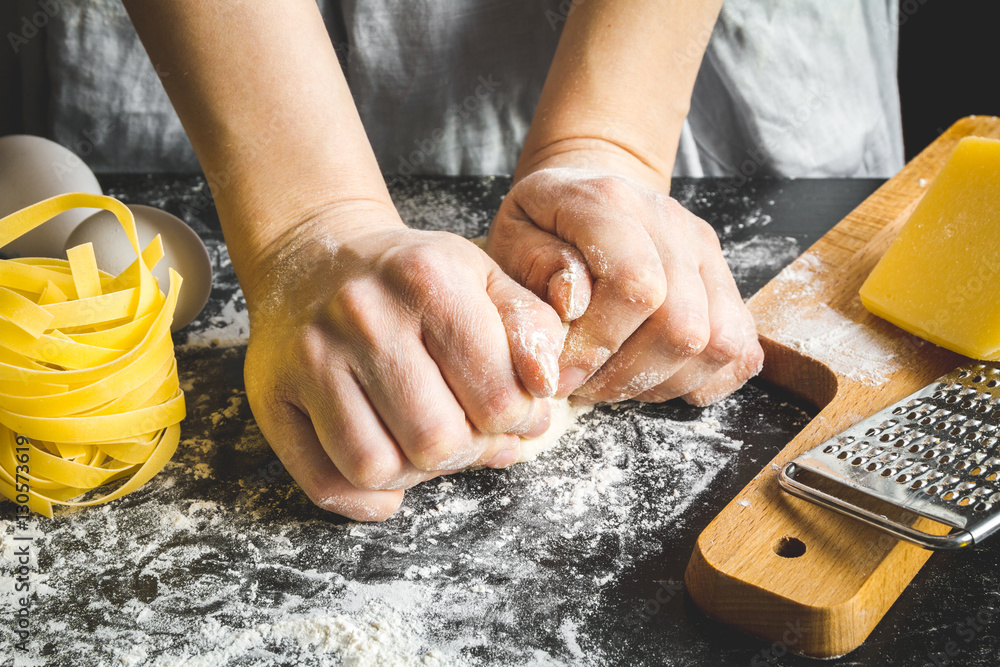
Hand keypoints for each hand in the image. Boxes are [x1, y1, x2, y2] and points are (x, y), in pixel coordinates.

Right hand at [242, 202, 563, 520]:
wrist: (315, 254)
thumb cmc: (411, 277)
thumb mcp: (482, 276)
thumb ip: (531, 327)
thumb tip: (546, 386)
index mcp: (428, 280)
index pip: (498, 397)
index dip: (520, 422)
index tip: (513, 414)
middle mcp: (362, 315)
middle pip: (437, 440)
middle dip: (467, 450)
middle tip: (469, 430)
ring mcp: (311, 358)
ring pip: (378, 468)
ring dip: (415, 474)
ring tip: (424, 442)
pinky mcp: (272, 395)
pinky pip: (325, 482)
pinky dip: (365, 498)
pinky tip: (388, 469)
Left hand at [485, 167, 762, 405]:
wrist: (590, 187)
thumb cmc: (543, 225)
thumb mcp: (512, 238)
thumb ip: (535, 270)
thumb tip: (572, 308)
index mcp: (612, 203)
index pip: (635, 285)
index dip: (596, 346)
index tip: (560, 375)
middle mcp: (672, 223)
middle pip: (683, 324)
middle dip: (627, 375)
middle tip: (584, 385)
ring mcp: (707, 252)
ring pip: (718, 343)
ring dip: (662, 382)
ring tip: (616, 381)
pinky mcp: (726, 283)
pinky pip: (741, 351)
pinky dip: (703, 381)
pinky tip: (656, 376)